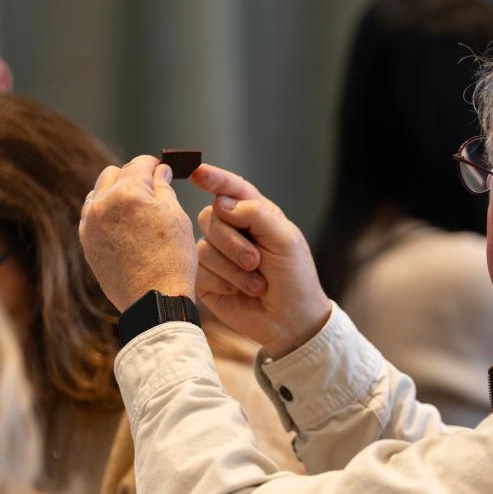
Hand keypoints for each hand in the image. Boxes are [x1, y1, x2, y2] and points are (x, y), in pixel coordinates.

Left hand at [79, 155, 196, 311]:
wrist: (155, 300)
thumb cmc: (172, 259)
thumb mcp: (176, 217)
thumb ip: (164, 188)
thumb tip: (159, 171)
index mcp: (128, 192)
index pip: (140, 163)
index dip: (155, 164)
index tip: (162, 170)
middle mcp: (102, 203)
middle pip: (113, 173)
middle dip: (132, 176)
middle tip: (151, 190)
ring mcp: (90, 224)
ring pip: (98, 193)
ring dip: (115, 193)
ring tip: (136, 210)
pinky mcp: (87, 243)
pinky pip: (92, 216)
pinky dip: (106, 214)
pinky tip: (123, 227)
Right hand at [193, 164, 329, 357]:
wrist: (290, 321)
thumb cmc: (295, 278)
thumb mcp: (285, 240)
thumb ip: (257, 215)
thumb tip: (221, 202)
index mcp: (254, 215)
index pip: (232, 189)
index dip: (214, 178)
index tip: (198, 172)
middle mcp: (232, 230)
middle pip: (210, 217)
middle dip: (233, 242)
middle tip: (257, 261)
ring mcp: (217, 255)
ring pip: (203, 247)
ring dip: (233, 269)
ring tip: (257, 284)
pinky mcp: (206, 279)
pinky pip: (199, 271)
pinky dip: (223, 283)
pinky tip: (239, 293)